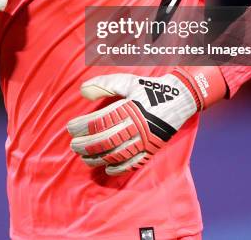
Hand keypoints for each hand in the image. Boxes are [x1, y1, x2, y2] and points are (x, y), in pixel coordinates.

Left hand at [67, 72, 200, 175]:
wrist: (179, 97)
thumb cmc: (149, 88)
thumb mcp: (127, 81)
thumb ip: (104, 84)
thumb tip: (82, 91)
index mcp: (129, 108)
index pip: (100, 121)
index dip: (83, 126)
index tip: (71, 127)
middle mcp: (136, 126)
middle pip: (106, 140)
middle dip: (86, 145)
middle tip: (73, 145)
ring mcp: (145, 140)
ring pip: (117, 154)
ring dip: (98, 158)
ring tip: (84, 157)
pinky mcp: (152, 149)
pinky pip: (134, 163)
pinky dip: (119, 168)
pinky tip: (107, 169)